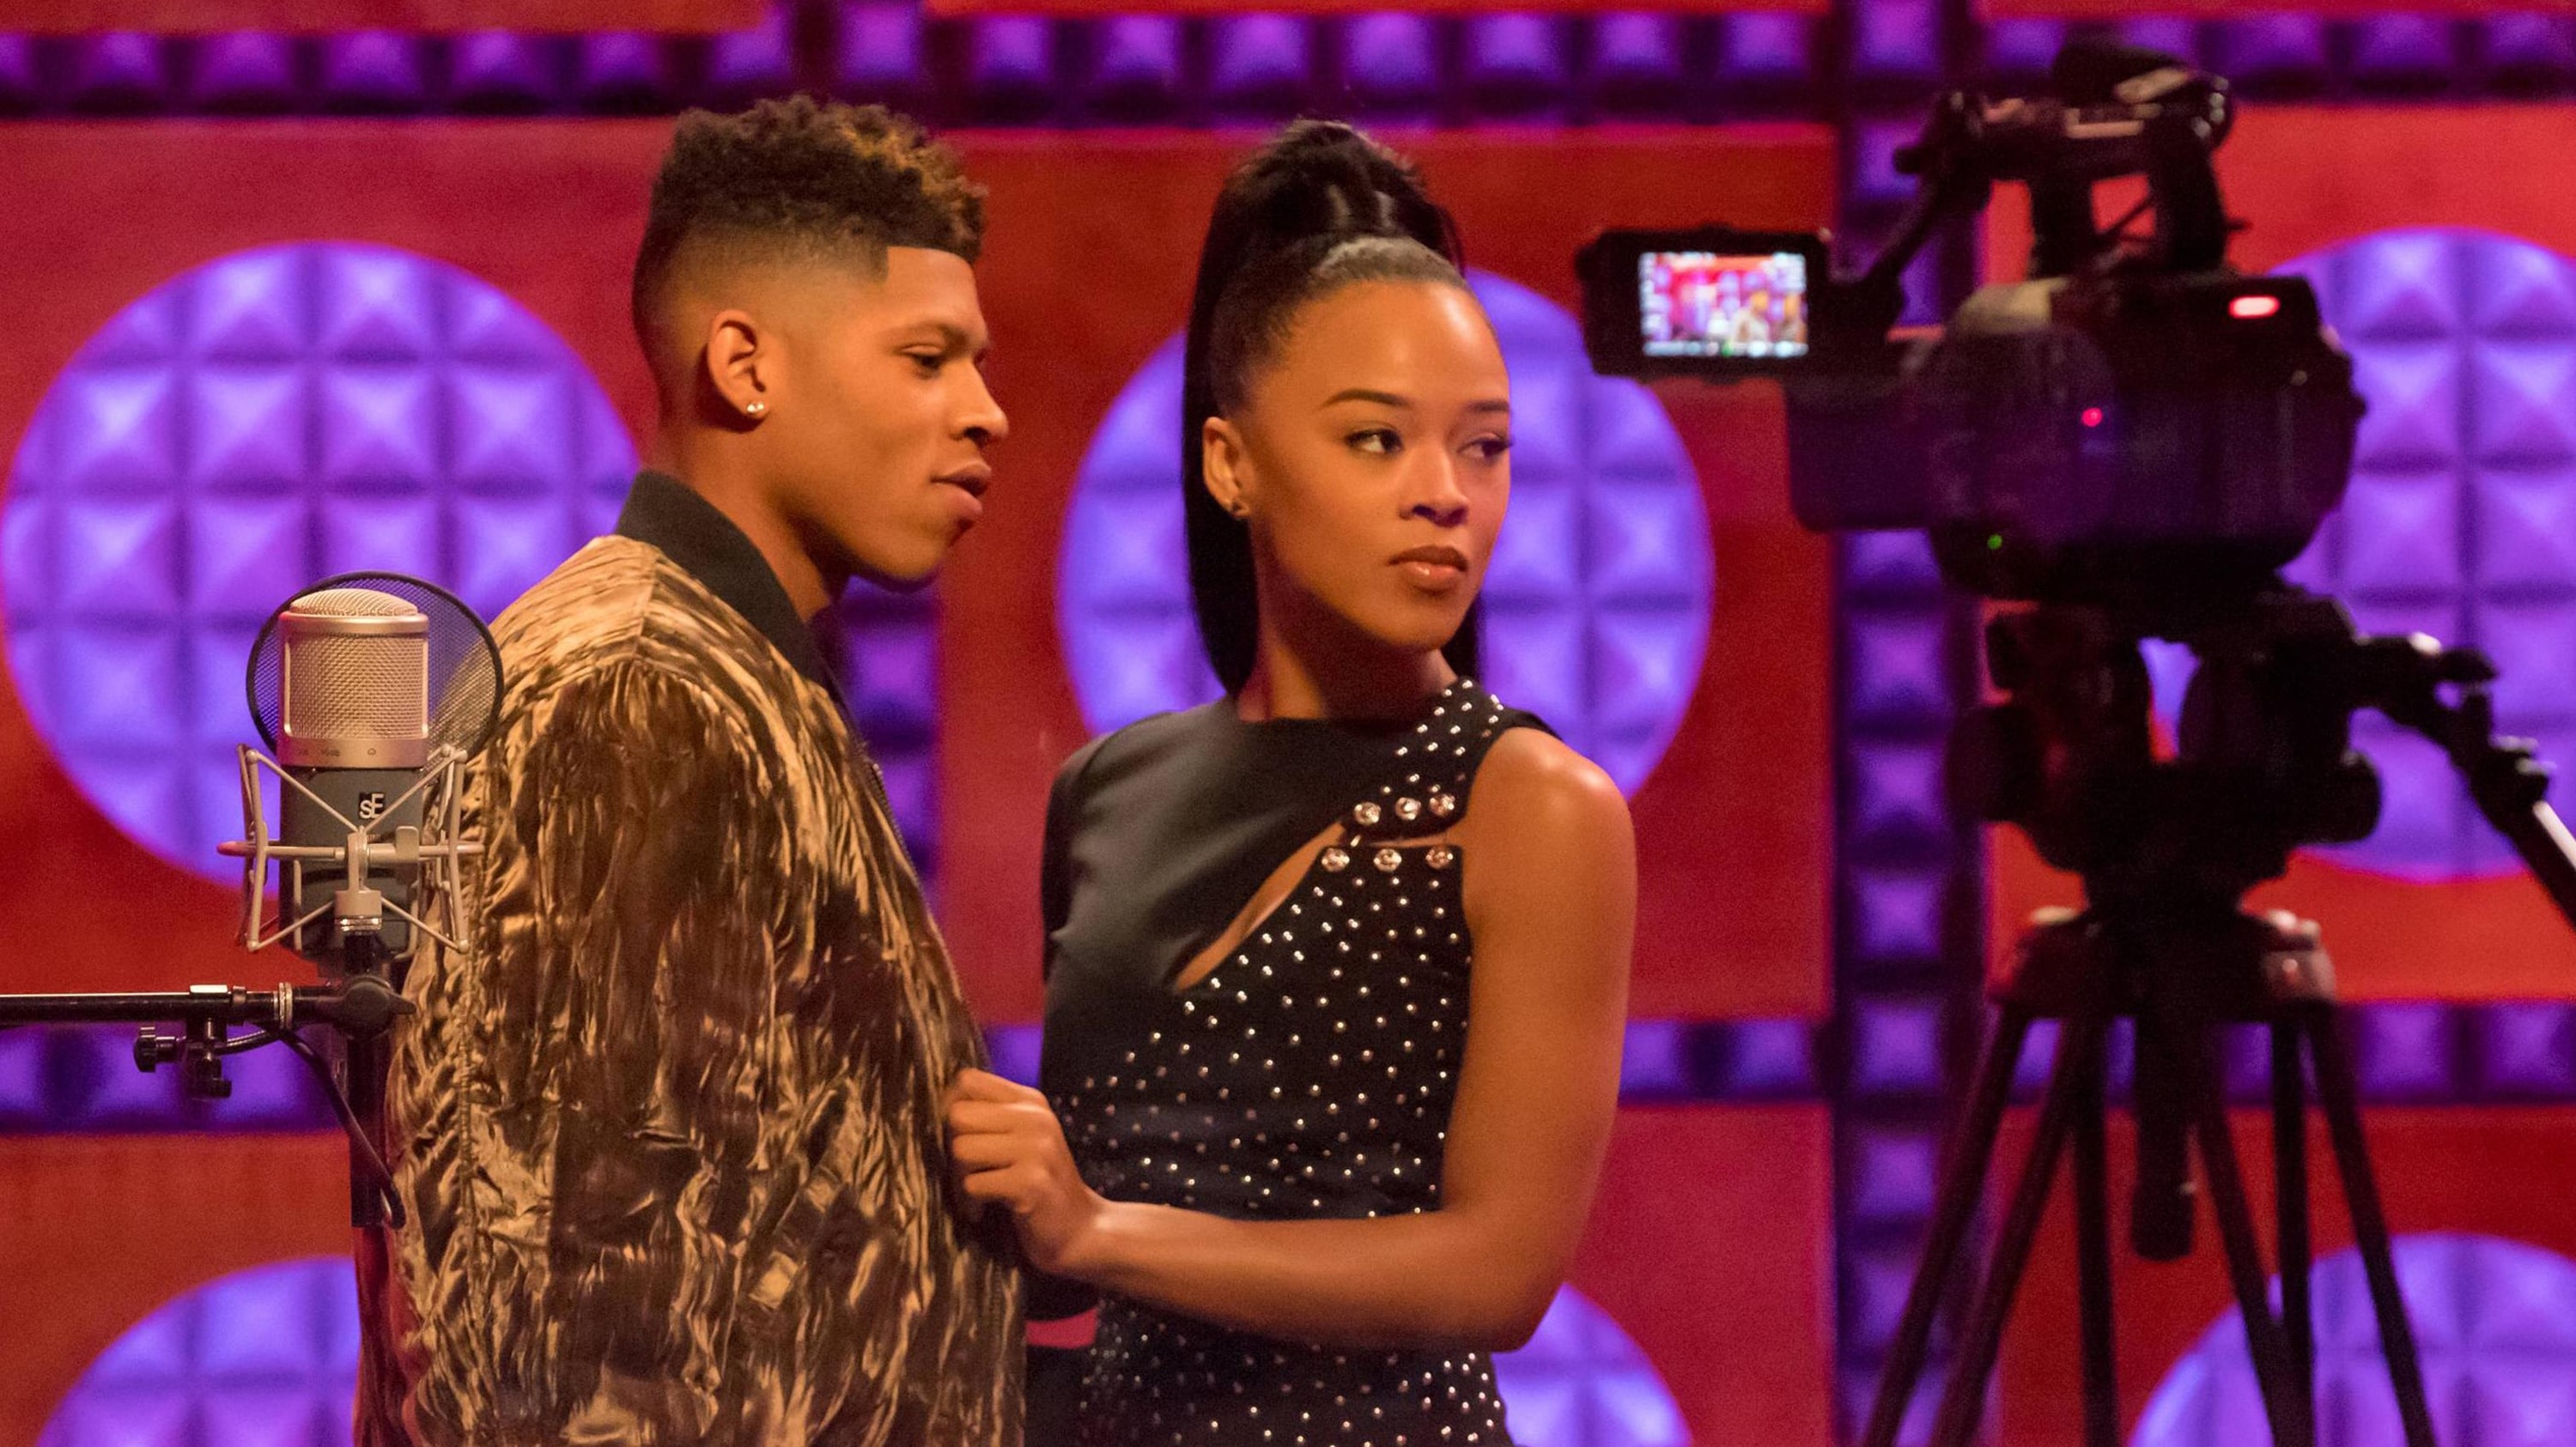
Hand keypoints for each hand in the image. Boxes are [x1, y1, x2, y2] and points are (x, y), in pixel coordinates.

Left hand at [945, 1069, 1106, 1278]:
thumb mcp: (1024, 1137)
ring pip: (961, 1150)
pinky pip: (973, 1184)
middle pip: (958, 1115)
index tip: (960, 1135)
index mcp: (1031, 1101)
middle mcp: (1035, 1118)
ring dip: (960, 1179)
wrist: (1080, 1229)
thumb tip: (942, 1106)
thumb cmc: (1042, 1182)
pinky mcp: (1030, 1183)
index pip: (968, 1080)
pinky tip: (984, 1211)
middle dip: (953, 1147)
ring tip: (976, 1194)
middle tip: (967, 1172)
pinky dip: (971, 1203)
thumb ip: (993, 1116)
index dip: (951, 1106)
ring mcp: (1036, 1149)